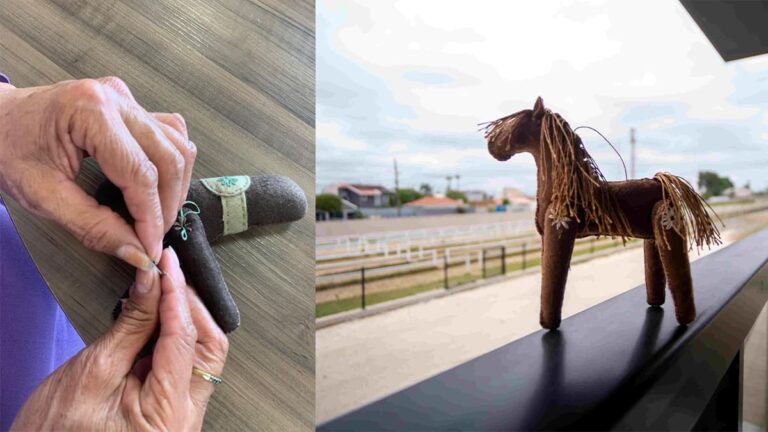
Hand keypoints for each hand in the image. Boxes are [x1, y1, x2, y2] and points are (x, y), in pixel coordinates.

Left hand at [0, 77, 195, 261]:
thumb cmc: (7, 149)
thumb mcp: (42, 196)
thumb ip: (93, 227)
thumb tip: (136, 251)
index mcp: (89, 111)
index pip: (141, 173)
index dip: (151, 217)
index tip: (150, 247)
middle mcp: (115, 98)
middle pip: (169, 158)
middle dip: (167, 205)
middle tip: (153, 237)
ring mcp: (125, 99)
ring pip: (178, 145)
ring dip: (175, 185)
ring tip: (157, 214)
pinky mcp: (130, 106)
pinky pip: (171, 134)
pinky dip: (171, 164)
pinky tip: (158, 185)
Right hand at [11, 247, 228, 430]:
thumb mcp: (94, 371)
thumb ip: (131, 325)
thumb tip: (151, 283)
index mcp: (168, 413)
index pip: (185, 339)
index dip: (176, 295)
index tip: (169, 266)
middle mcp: (185, 417)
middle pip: (208, 346)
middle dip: (189, 306)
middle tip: (169, 276)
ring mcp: (181, 415)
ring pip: (202, 353)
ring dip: (184, 319)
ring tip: (161, 293)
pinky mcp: (172, 409)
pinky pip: (186, 365)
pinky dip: (176, 337)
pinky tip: (159, 319)